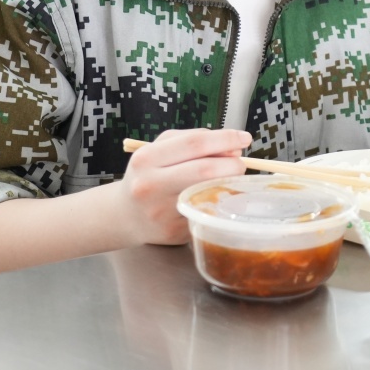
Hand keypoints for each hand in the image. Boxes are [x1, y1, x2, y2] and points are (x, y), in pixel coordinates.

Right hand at [117, 128, 249, 245]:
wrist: (124, 215)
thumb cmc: (149, 175)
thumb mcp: (160, 149)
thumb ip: (193, 140)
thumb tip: (231, 148)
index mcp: (146, 159)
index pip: (195, 143)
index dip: (225, 139)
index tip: (244, 138)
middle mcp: (150, 185)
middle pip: (204, 169)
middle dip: (232, 164)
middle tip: (240, 163)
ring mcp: (161, 211)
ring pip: (208, 192)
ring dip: (230, 182)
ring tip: (230, 176)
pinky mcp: (173, 231)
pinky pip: (206, 210)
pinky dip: (220, 200)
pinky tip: (217, 195)